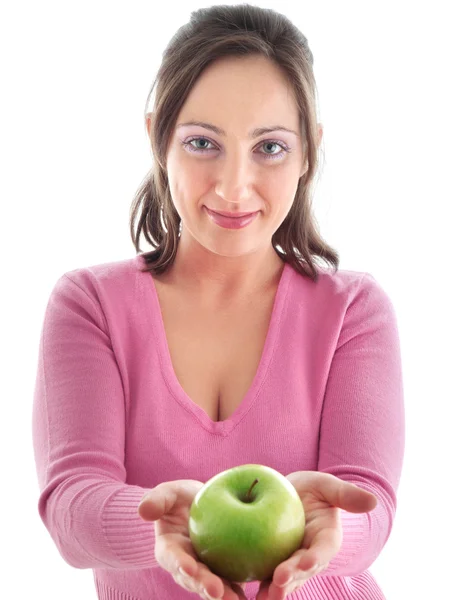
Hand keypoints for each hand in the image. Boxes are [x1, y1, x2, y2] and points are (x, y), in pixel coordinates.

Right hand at [138, 480, 246, 599]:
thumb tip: (143, 510)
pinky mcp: (225, 572)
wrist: (200, 507)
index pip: (172, 559)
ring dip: (225, 595)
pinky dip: (242, 588)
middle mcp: (187, 567)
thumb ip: (158, 500)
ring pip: (215, 587)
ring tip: (237, 599)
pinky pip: (234, 582)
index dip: (179, 564)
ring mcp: (206, 572)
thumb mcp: (168, 494)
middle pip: (194, 580)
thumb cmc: (180, 499)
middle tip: (216, 591)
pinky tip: (257, 591)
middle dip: (204, 587)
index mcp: (169, 550)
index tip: (189, 567)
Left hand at [255, 471, 377, 599]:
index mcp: (326, 539)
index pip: (323, 550)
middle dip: (292, 578)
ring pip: (285, 580)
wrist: (293, 498)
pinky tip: (245, 591)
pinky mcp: (273, 564)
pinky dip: (257, 584)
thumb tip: (372, 500)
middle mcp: (311, 557)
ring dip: (274, 590)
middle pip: (302, 571)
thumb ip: (345, 494)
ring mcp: (292, 563)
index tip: (307, 560)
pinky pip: (265, 576)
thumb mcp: (327, 486)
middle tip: (279, 581)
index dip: (316, 557)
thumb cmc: (313, 490)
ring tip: (262, 597)